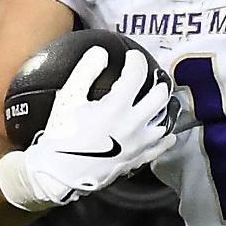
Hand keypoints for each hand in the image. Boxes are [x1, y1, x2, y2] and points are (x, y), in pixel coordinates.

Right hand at [6, 48, 175, 210]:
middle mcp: (134, 125)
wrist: (59, 173)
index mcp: (117, 107)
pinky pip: (160, 147)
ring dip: (165, 108)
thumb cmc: (61, 134)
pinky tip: (166, 133)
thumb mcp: (69, 98)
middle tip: (153, 77)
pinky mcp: (138, 159)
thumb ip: (85, 71)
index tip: (133, 57)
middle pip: (160, 96)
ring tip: (160, 100)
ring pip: (165, 121)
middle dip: (158, 82)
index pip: (137, 75)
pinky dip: (165, 137)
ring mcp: (139, 144)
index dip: (136, 61)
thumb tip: (100, 52)